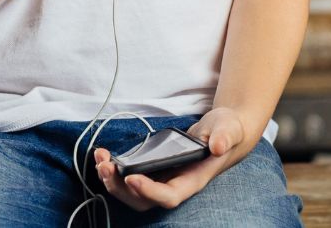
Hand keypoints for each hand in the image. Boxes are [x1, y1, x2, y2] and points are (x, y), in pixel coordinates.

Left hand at [92, 108, 247, 210]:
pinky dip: (114, 170)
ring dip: (112, 181)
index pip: (170, 196)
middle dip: (121, 189)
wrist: (221, 131)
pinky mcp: (153, 170)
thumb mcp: (229, 129)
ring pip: (132, 193)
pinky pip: (129, 177)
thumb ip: (225, 137)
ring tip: (100, 160)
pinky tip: (104, 155)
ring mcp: (162, 179)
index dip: (150, 191)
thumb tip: (217, 146)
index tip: (132, 177)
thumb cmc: (226, 131)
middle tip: (106, 167)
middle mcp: (175, 185)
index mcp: (193, 181)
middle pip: (143, 201)